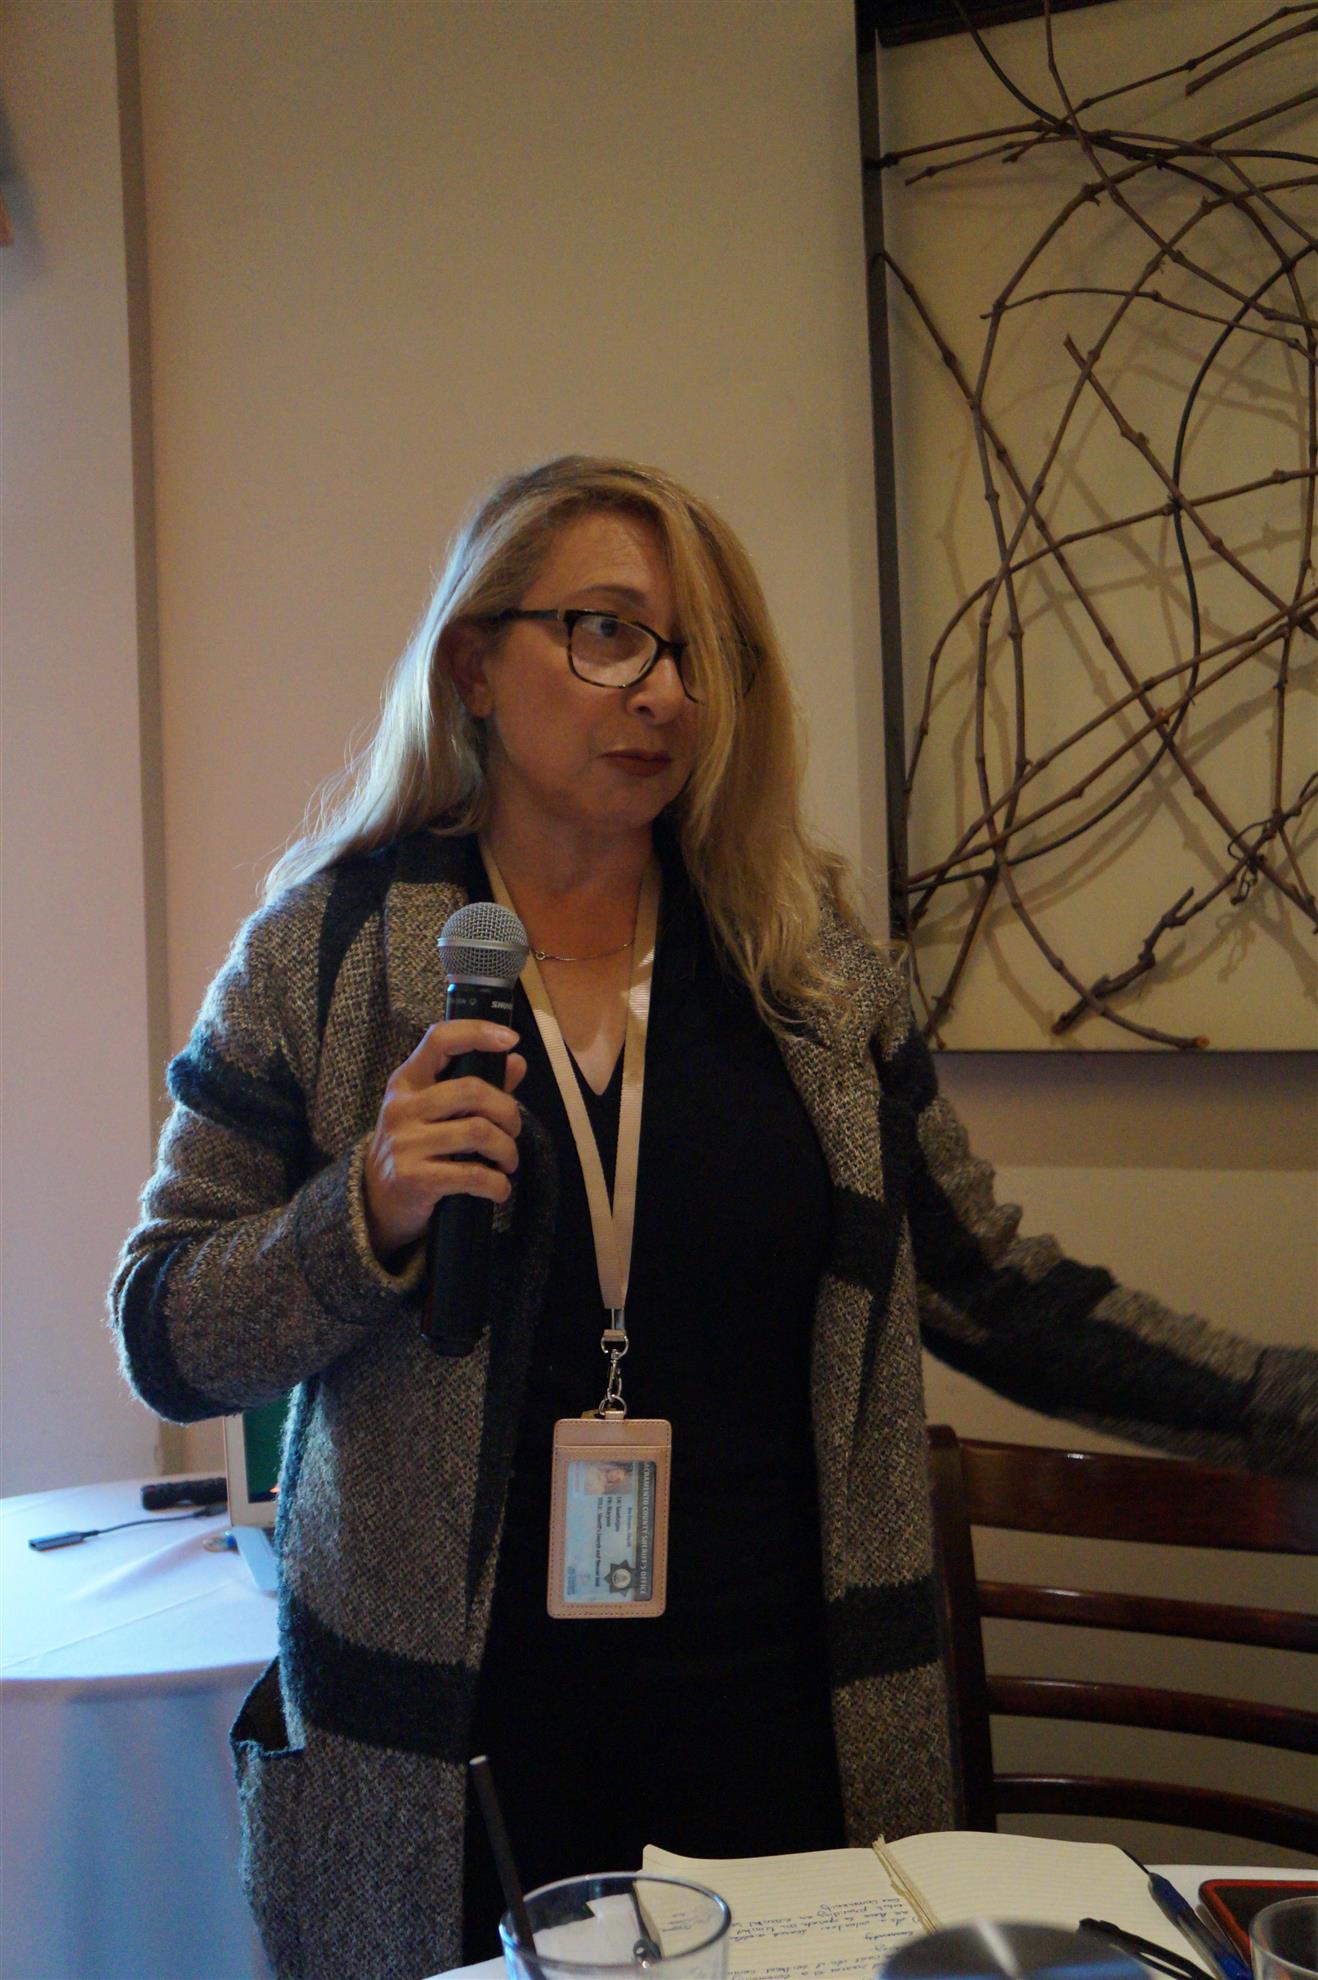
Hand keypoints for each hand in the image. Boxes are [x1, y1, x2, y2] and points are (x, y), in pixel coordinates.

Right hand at [363, 1021, 526, 1260]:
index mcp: (407, 1081)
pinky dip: (497, 1184)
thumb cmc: (414, 1148)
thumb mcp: (435, 1113)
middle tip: (513, 1131)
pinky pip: (472, 1175)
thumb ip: (476, 1086)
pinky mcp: (414, 1178)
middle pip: (472, 1090)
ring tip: (508, 1161)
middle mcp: (402, 1107)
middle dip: (508, 1111)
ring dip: (507, 1149)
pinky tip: (499, 1188)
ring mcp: (405, 1143)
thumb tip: (516, 1061)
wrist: (376, 1201)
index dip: (478, 1032)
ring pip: (479, 1132)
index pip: (439, 1039)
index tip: (510, 1039)